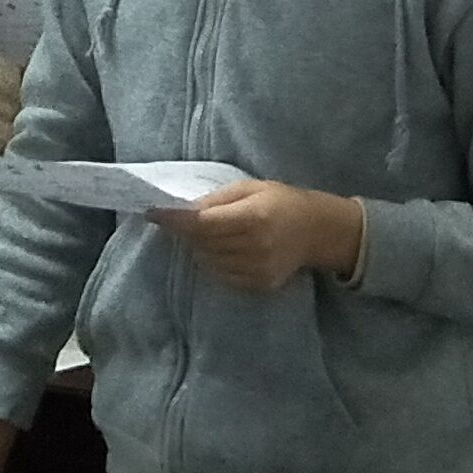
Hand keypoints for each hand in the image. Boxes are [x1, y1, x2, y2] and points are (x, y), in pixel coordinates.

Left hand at [153, 177, 359, 293]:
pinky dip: (215, 262)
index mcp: (253, 218)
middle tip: (183, 219)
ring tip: (210, 233)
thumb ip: (217, 199)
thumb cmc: (281, 202)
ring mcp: (258, 270)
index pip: (202, 223)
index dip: (175, 220)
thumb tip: (184, 210)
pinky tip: (225, 249)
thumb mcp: (250, 188)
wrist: (318, 231)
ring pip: (208, 261)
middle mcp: (255, 247)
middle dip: (186, 232)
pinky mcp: (260, 285)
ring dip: (200, 247)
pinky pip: (222, 275)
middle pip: (202, 243)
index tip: (153, 213)